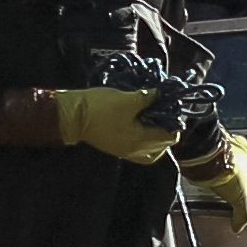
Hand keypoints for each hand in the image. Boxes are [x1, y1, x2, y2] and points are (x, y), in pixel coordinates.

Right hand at [56, 86, 177, 162]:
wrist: (72, 116)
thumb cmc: (100, 108)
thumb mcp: (128, 99)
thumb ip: (148, 98)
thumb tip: (160, 94)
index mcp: (142, 141)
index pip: (170, 137)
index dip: (174, 121)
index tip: (171, 106)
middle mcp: (137, 151)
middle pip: (163, 144)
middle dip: (166, 127)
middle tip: (163, 110)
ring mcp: (126, 152)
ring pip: (152, 148)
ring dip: (156, 134)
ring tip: (154, 118)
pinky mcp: (118, 148)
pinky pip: (140, 148)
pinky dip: (145, 138)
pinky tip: (142, 125)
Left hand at [179, 133, 246, 232]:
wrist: (207, 161)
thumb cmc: (227, 172)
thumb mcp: (240, 198)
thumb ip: (241, 213)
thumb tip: (239, 226)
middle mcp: (236, 143)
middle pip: (239, 141)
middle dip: (235, 149)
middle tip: (230, 161)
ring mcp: (219, 138)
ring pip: (222, 140)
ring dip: (219, 149)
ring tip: (213, 162)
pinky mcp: (204, 140)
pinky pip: (205, 142)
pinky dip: (203, 150)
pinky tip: (200, 160)